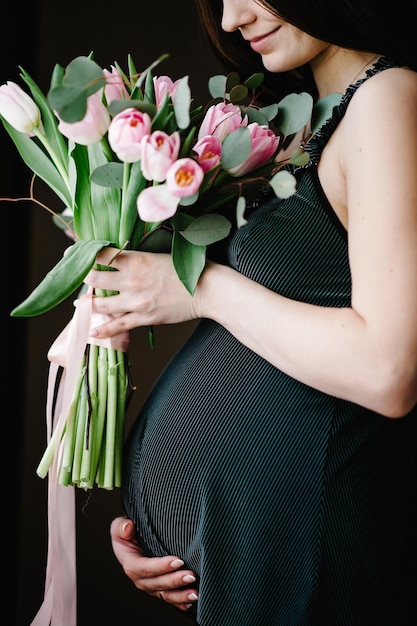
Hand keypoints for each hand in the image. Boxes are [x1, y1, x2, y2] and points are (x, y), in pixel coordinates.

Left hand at [84, 247, 202, 337]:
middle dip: (83, 278)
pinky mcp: (144, 317)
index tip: (72, 252)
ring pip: (101, 303)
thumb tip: (120, 258)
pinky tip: (92, 331)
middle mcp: (131, 279)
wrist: (208, 289)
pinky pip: (118, 325)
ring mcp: (136, 300)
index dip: (83, 253)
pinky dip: (103, 330)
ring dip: (88, 303)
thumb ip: (137, 258)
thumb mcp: (159, 255)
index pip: (101, 254)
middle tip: (78, 279)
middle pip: (95, 278)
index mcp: (136, 259)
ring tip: (81, 304)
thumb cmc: (188, 269)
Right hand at [110, 516, 198, 611]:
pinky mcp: (159, 588)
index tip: (178, 561)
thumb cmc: (127, 532)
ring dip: (180, 595)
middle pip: (157, 583)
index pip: (144, 567)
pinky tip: (190, 601)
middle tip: (191, 576)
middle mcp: (140, 578)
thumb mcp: (119, 525)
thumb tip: (128, 527)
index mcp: (130, 563)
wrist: (133, 539)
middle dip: (174, 581)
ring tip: (195, 593)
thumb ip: (122, 526)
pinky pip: (169, 597)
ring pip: (165, 594)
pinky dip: (180, 601)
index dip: (160, 566)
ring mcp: (150, 585)